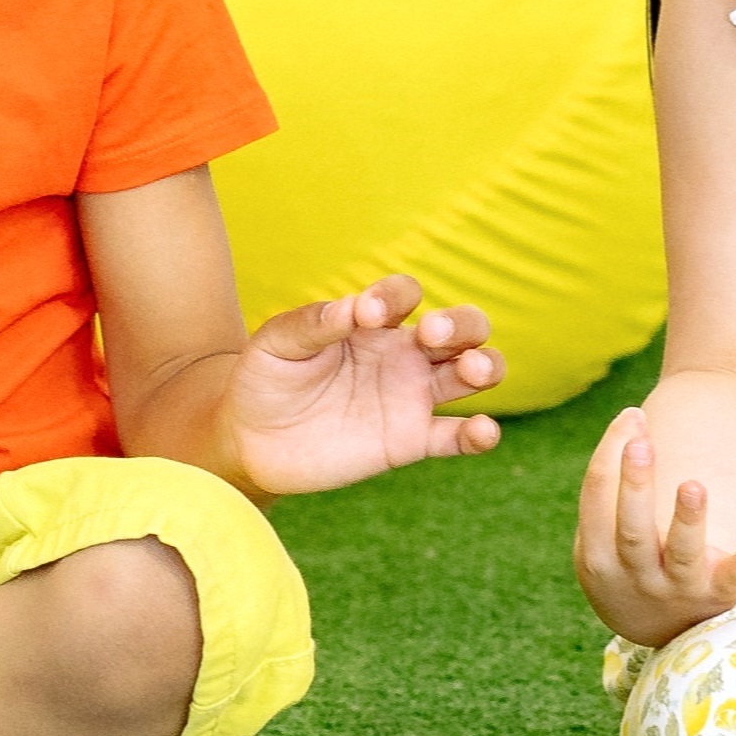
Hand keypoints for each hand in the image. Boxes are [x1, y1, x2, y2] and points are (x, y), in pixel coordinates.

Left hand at [220, 273, 499, 499]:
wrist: (251, 441)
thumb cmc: (264, 380)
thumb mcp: (276, 343)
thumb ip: (313, 323)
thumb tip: (352, 308)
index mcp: (372, 323)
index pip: (404, 294)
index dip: (394, 297)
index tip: (366, 313)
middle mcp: (402, 355)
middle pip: (461, 327)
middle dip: (461, 323)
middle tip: (431, 334)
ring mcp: (411, 397)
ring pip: (472, 373)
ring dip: (485, 365)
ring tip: (470, 369)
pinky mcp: (410, 441)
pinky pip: (455, 436)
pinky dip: (479, 435)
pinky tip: (484, 431)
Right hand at [575, 410, 735, 646]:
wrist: (653, 630)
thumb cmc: (625, 566)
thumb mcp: (603, 539)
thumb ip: (610, 491)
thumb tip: (630, 421)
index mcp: (598, 556)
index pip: (597, 501)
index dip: (611, 456)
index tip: (632, 416)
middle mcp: (635, 575)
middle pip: (633, 529)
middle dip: (635, 486)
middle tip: (641, 444)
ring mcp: (677, 590)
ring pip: (681, 555)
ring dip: (688, 521)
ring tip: (692, 485)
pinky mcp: (717, 598)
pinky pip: (735, 579)